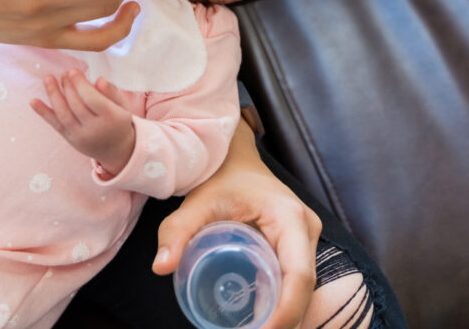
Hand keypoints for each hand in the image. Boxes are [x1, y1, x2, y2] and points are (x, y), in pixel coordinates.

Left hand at [30, 70, 135, 174]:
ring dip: (53, 95)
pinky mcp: (70, 139)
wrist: (116, 149)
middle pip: (76, 105)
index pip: (92, 99)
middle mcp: (95, 129)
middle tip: (64, 73)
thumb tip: (99, 79)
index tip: (73, 71)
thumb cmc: (118, 121)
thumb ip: (112, 92)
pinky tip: (33, 101)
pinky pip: (55, 125)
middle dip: (68, 87)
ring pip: (64, 114)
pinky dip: (43, 113)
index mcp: (111, 118)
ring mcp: (80, 136)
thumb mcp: (122, 105)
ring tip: (48, 78)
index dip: (81, 84)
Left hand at [152, 123, 321, 328]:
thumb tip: (161, 267)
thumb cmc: (219, 177)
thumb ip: (177, 231)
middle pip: (306, 287)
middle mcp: (306, 227)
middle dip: (286, 319)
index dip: (286, 311)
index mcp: (290, 217)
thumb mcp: (197, 203)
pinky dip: (283, 302)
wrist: (234, 157)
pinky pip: (297, 279)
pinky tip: (261, 319)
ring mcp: (306, 236)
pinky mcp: (300, 243)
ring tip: (255, 328)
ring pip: (305, 287)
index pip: (299, 275)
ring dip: (286, 313)